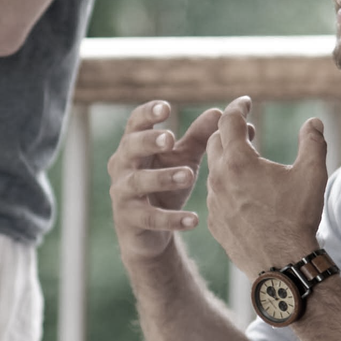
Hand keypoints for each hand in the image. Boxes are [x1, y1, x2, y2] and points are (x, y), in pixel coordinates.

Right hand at [107, 100, 220, 262]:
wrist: (149, 232)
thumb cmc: (164, 187)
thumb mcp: (181, 160)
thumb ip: (197, 138)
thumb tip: (218, 112)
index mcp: (133, 146)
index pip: (135, 124)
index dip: (147, 114)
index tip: (166, 107)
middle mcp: (121, 166)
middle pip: (130, 148)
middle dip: (148, 142)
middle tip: (169, 139)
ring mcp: (122, 193)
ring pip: (138, 182)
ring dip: (162, 177)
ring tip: (188, 175)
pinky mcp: (130, 219)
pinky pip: (149, 218)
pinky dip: (171, 219)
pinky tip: (194, 220)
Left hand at [204, 96, 329, 275]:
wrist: (282, 263)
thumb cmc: (298, 217)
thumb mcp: (312, 175)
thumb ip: (313, 142)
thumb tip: (313, 122)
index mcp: (238, 161)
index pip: (229, 121)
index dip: (238, 107)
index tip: (246, 103)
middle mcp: (219, 177)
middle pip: (215, 142)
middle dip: (232, 132)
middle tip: (251, 132)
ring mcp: (213, 201)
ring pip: (214, 170)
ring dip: (228, 161)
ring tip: (250, 163)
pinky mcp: (213, 221)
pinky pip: (215, 195)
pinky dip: (227, 187)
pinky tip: (244, 193)